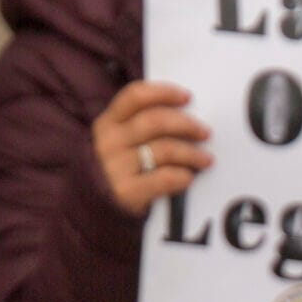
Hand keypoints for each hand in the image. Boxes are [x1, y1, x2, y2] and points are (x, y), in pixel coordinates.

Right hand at [91, 80, 211, 216]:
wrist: (95, 208)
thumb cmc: (119, 169)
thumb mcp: (122, 141)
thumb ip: (144, 125)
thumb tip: (189, 114)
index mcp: (108, 122)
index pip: (136, 96)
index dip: (164, 92)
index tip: (188, 97)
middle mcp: (109, 141)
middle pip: (155, 121)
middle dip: (186, 124)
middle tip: (205, 133)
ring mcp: (115, 167)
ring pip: (164, 150)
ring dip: (191, 153)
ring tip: (206, 160)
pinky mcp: (125, 192)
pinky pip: (163, 178)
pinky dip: (181, 176)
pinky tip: (189, 178)